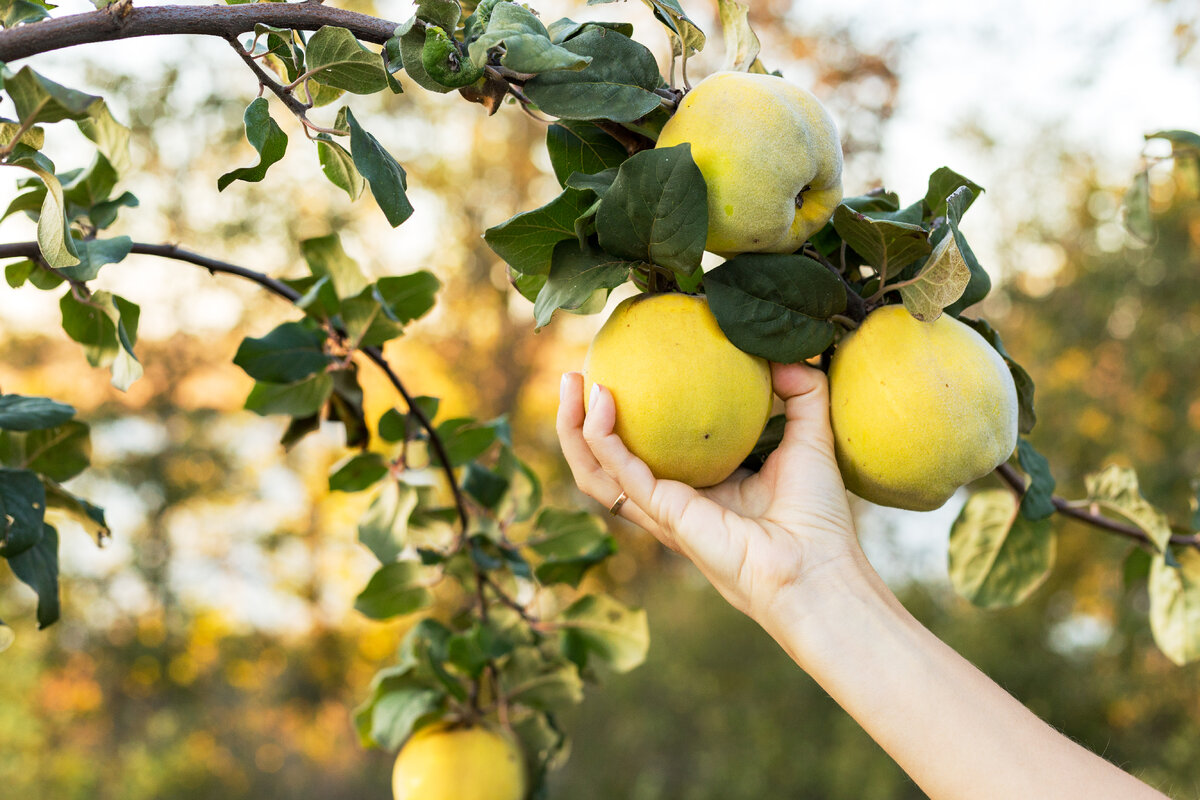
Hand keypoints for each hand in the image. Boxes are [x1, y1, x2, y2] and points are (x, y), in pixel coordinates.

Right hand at [557, 362, 867, 621]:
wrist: (818, 568)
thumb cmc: (819, 518)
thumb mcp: (811, 438)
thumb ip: (802, 393)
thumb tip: (782, 355)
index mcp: (698, 487)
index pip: (646, 451)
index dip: (625, 417)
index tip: (620, 369)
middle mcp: (671, 502)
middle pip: (603, 462)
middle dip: (578, 420)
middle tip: (575, 374)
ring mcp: (662, 512)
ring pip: (594, 472)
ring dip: (572, 428)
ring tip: (570, 382)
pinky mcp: (665, 516)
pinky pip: (619, 474)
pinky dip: (601, 437)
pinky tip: (602, 400)